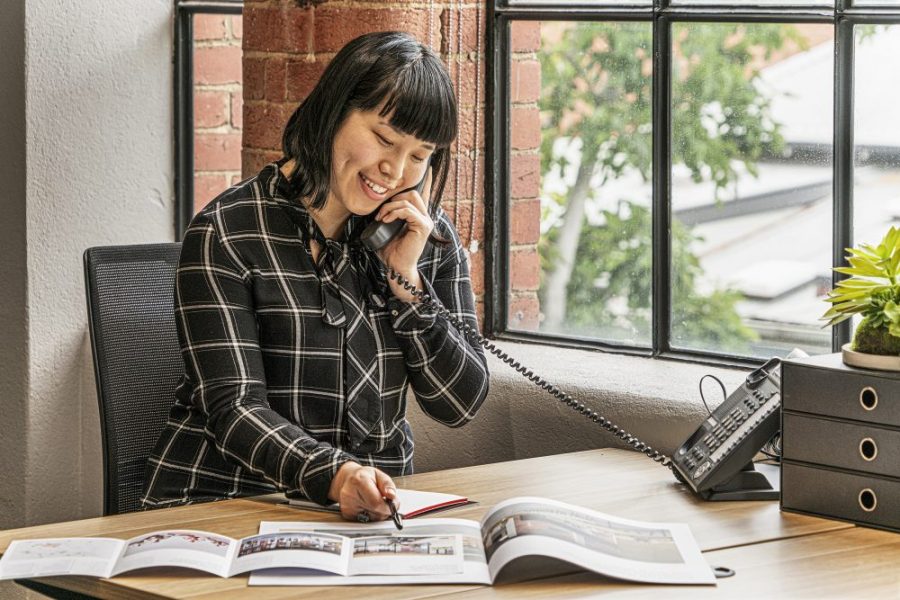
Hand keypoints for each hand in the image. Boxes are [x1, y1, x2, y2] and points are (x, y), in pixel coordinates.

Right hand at [328, 462, 399, 522]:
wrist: (348, 479)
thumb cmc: (364, 476)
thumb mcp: (379, 474)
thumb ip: (387, 484)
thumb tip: (392, 496)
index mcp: (359, 481)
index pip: (376, 502)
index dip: (388, 506)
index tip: (394, 504)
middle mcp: (349, 494)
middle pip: (375, 512)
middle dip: (384, 509)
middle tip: (385, 501)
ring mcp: (346, 506)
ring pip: (371, 518)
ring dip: (378, 513)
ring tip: (374, 501)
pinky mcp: (346, 514)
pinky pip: (365, 520)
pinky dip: (370, 515)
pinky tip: (367, 506)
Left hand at [375, 168, 433, 301]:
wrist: (396, 268)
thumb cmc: (391, 251)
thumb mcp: (387, 229)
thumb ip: (388, 216)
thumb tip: (378, 206)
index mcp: (418, 217)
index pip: (424, 195)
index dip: (428, 182)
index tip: (430, 170)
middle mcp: (425, 217)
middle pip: (412, 194)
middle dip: (393, 199)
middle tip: (381, 212)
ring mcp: (426, 222)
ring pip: (408, 201)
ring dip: (390, 207)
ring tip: (381, 218)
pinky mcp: (423, 227)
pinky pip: (407, 211)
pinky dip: (394, 213)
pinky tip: (386, 220)